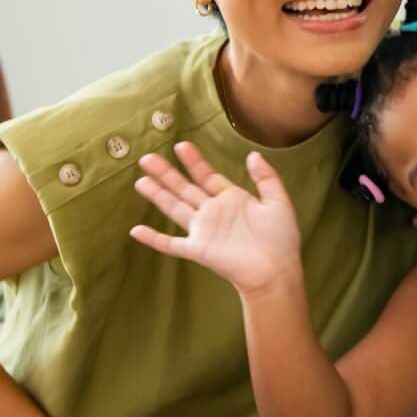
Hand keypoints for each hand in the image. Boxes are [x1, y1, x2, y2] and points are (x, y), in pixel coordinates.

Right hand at [131, 143, 304, 299]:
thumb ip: (267, 178)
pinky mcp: (198, 250)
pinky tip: (135, 231)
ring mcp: (203, 231)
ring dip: (157, 195)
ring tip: (141, 181)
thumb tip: (252, 154)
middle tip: (147, 158)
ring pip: (174, 208)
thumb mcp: (278, 202)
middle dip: (166, 173)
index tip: (181, 145)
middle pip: (184, 188)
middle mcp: (212, 212)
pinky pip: (171, 244)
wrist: (276, 271)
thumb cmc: (280, 239)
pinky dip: (153, 238)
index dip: (193, 161)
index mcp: (230, 199)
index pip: (206, 175)